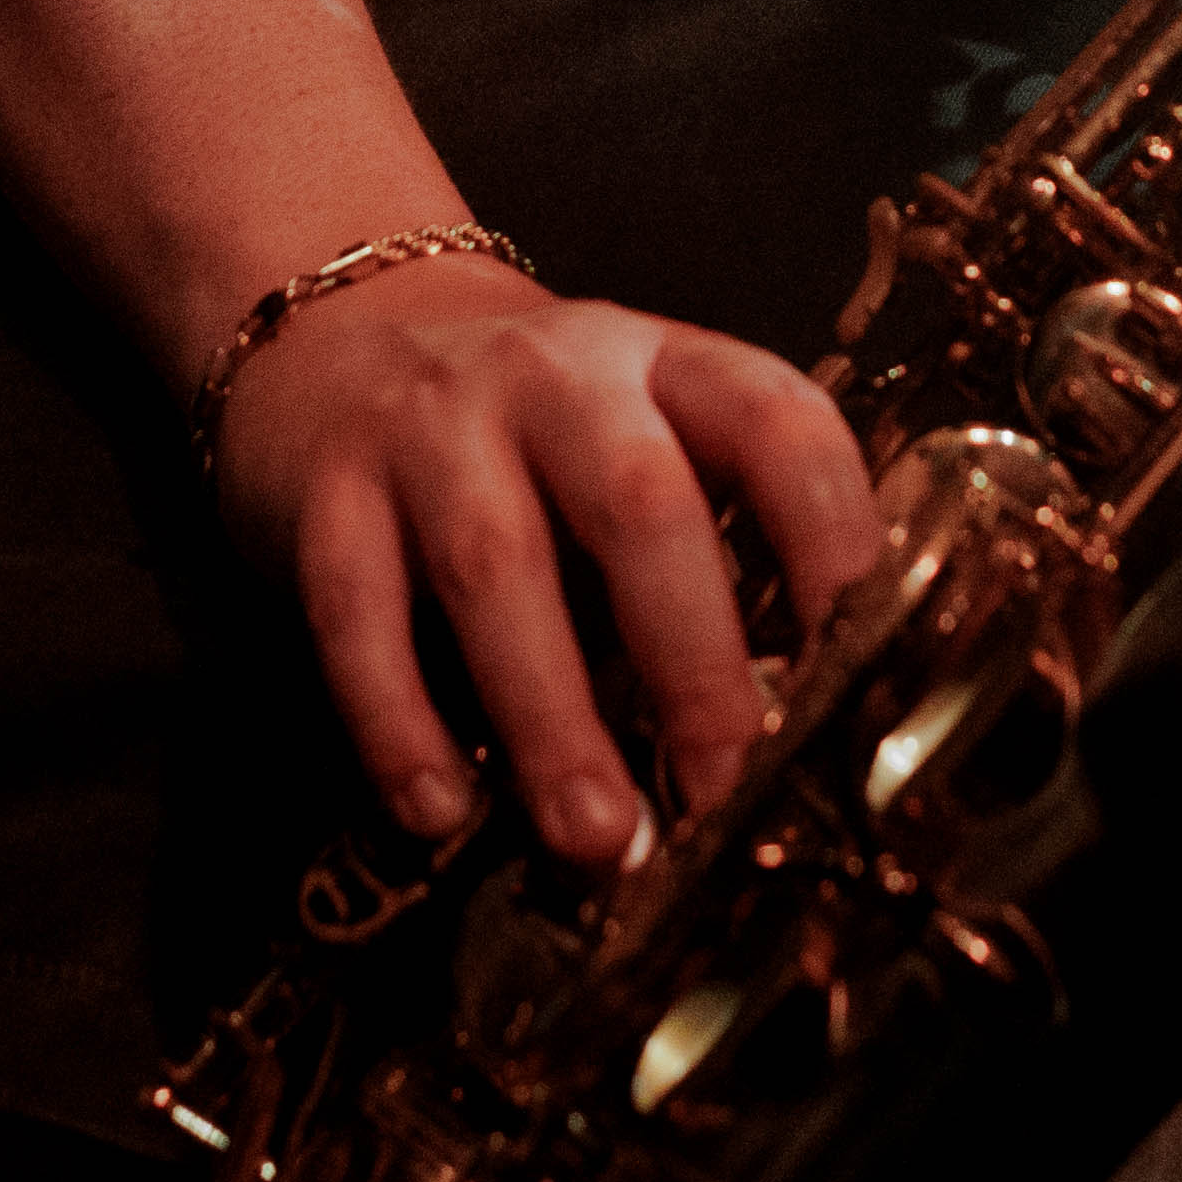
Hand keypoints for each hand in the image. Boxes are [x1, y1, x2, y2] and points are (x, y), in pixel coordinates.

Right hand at [207, 257, 885, 867]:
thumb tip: (793, 744)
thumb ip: (712, 555)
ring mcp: (432, 423)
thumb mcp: (638, 448)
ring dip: (551, 717)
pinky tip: (439, 809)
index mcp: (665, 366)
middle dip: (691, 659)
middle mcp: (556, 376)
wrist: (330, 344)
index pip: (776, 423)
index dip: (832, 536)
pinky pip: (355, 610)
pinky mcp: (327, 488)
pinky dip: (397, 719)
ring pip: (495, 564)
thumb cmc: (529, 442)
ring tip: (595, 836)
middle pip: (639, 503)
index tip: (854, 666)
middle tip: (720, 785)